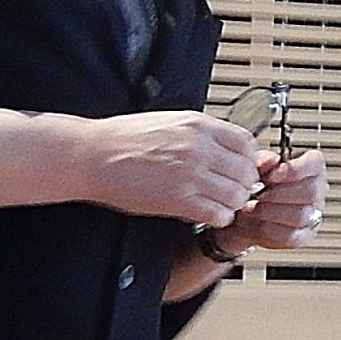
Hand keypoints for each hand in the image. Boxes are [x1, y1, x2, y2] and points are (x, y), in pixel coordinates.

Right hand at [69, 111, 261, 226]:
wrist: (93, 154)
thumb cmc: (124, 139)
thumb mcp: (170, 121)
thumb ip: (201, 132)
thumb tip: (226, 145)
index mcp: (198, 125)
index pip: (246, 143)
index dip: (247, 159)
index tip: (239, 167)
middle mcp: (199, 148)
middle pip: (246, 171)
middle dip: (243, 183)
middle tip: (231, 189)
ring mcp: (189, 174)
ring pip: (237, 195)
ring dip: (231, 203)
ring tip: (218, 202)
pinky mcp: (178, 200)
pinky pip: (217, 214)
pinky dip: (217, 217)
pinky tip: (206, 213)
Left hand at [208, 148, 327, 254]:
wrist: (243, 213)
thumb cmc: (255, 186)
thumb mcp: (256, 167)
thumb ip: (263, 161)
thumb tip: (271, 160)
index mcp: (311, 168)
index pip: (315, 164)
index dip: (294, 170)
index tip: (271, 176)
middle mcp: (317, 192)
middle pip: (311, 192)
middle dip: (278, 194)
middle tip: (258, 195)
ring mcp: (313, 216)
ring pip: (301, 216)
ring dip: (271, 212)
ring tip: (252, 208)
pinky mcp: (304, 237)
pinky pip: (292, 237)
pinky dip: (270, 230)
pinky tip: (256, 223)